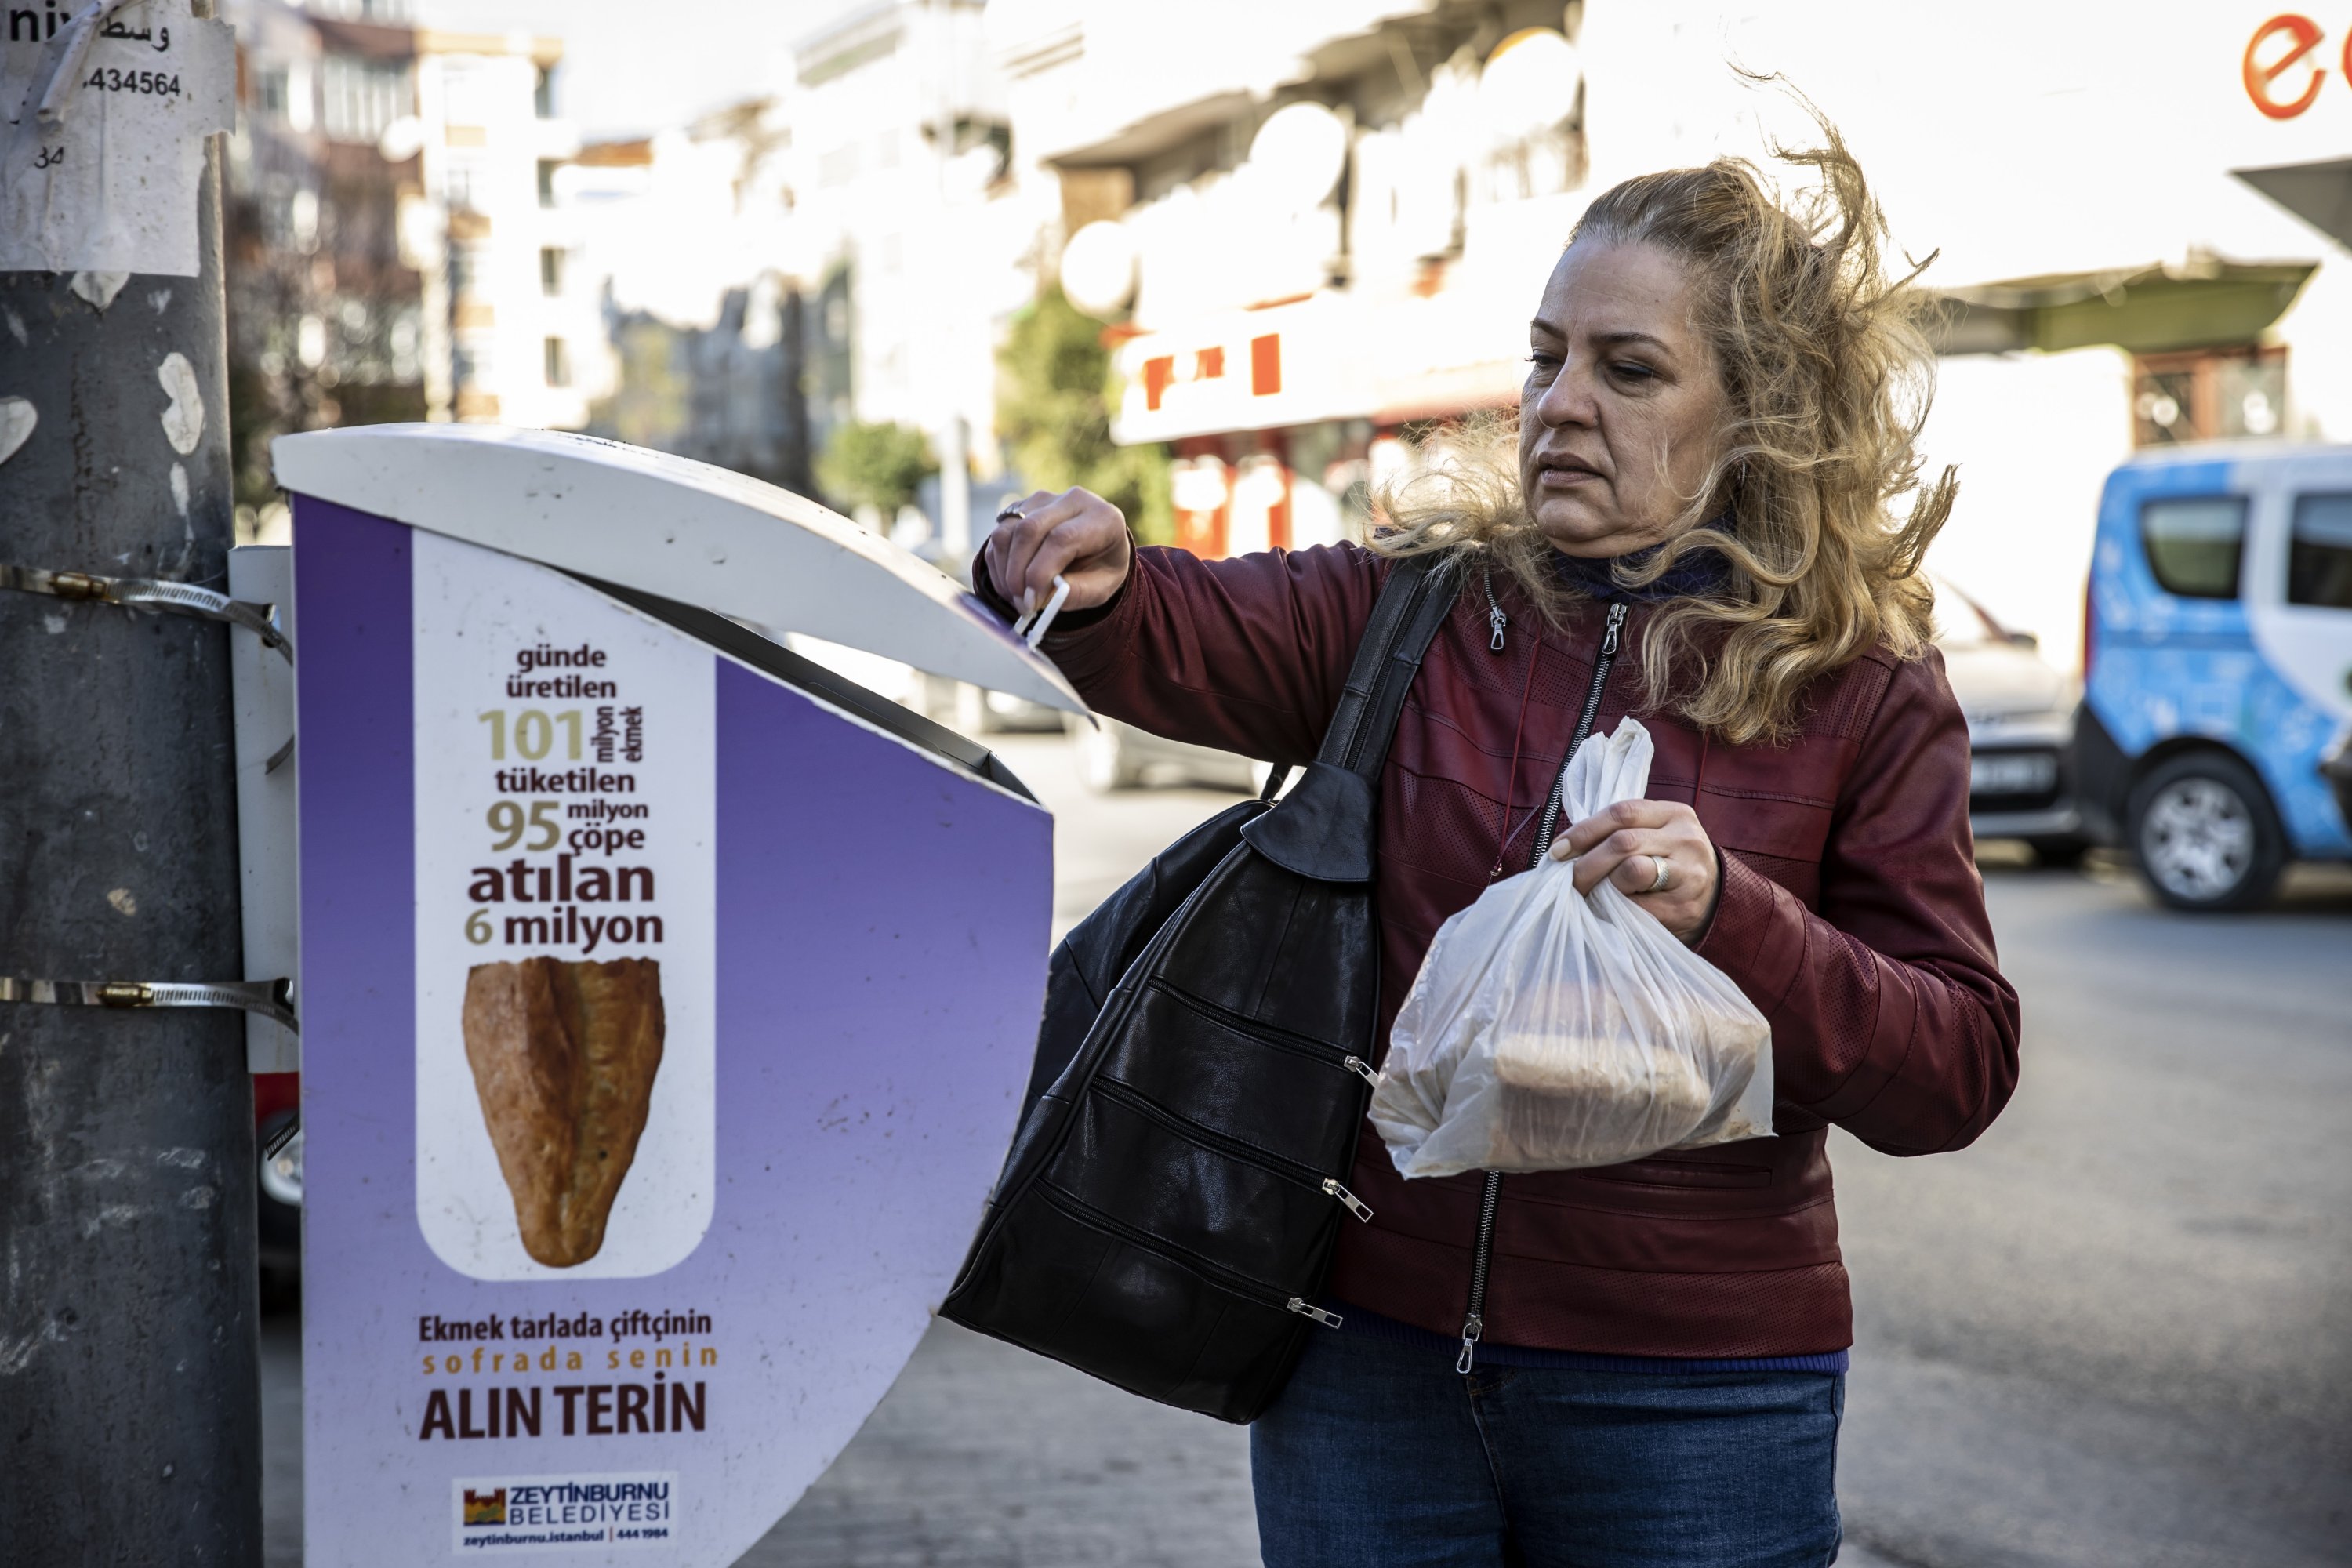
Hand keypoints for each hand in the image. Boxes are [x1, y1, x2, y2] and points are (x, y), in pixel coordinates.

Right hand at [982, 487, 1133, 620]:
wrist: (1097, 547)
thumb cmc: (1101, 568)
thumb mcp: (1101, 588)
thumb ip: (1075, 594)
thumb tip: (1040, 597)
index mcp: (1102, 517)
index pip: (1062, 538)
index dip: (1041, 572)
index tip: (1032, 602)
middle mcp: (1072, 500)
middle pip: (1030, 529)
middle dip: (1018, 573)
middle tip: (1020, 604)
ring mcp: (1043, 500)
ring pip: (1007, 531)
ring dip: (1005, 571)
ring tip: (1016, 597)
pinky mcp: (1022, 507)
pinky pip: (998, 534)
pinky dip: (998, 564)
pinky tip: (1010, 585)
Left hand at [1550, 799, 1720, 941]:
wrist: (1714, 898)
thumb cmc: (1669, 863)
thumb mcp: (1654, 836)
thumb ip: (1620, 833)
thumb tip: (1564, 849)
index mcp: (1673, 814)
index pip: (1621, 813)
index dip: (1583, 831)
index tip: (1557, 850)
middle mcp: (1685, 838)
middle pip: (1623, 842)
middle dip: (1586, 863)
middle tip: (1568, 881)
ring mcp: (1690, 872)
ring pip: (1633, 871)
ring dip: (1602, 885)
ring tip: (1590, 894)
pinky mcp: (1686, 906)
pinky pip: (1639, 906)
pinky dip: (1618, 910)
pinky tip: (1611, 911)